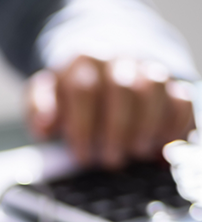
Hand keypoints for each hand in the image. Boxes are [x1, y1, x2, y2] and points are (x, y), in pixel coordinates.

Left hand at [26, 55, 193, 167]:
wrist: (98, 65)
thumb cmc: (68, 92)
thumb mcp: (43, 96)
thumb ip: (38, 108)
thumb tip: (44, 125)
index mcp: (81, 63)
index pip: (83, 90)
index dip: (83, 126)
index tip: (82, 155)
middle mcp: (117, 61)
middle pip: (122, 89)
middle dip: (117, 129)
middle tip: (110, 160)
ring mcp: (146, 70)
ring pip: (155, 90)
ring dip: (147, 127)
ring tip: (136, 153)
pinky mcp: (170, 85)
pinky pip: (182, 100)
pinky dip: (175, 126)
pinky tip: (161, 149)